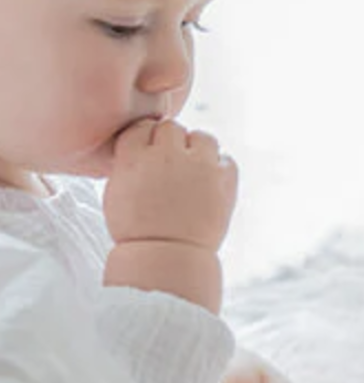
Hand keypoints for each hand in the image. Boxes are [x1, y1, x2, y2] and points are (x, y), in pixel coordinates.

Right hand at [103, 118, 236, 251]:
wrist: (166, 255)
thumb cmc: (137, 230)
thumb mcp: (117, 190)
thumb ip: (131, 162)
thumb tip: (146, 146)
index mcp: (133, 157)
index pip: (142, 127)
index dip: (146, 141)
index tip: (150, 155)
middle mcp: (166, 155)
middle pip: (171, 128)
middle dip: (171, 143)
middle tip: (172, 167)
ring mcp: (198, 165)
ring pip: (203, 137)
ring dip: (199, 149)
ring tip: (194, 171)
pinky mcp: (224, 179)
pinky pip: (226, 159)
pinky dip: (221, 167)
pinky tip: (211, 183)